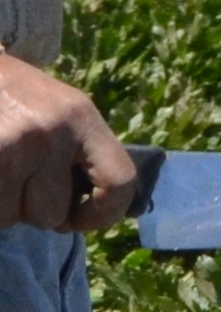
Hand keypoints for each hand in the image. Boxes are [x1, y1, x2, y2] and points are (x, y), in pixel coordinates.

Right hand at [0, 52, 139, 234]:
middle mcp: (50, 132)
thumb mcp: (55, 106)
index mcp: (80, 116)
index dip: (103, 214)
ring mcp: (13, 143)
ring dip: (4, 206)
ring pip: (12, 216)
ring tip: (0, 172)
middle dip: (31, 210)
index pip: (119, 182)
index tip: (77, 220)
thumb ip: (80, 151)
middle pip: (51, 213)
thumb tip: (99, 207)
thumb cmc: (8, 91)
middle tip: (18, 184)